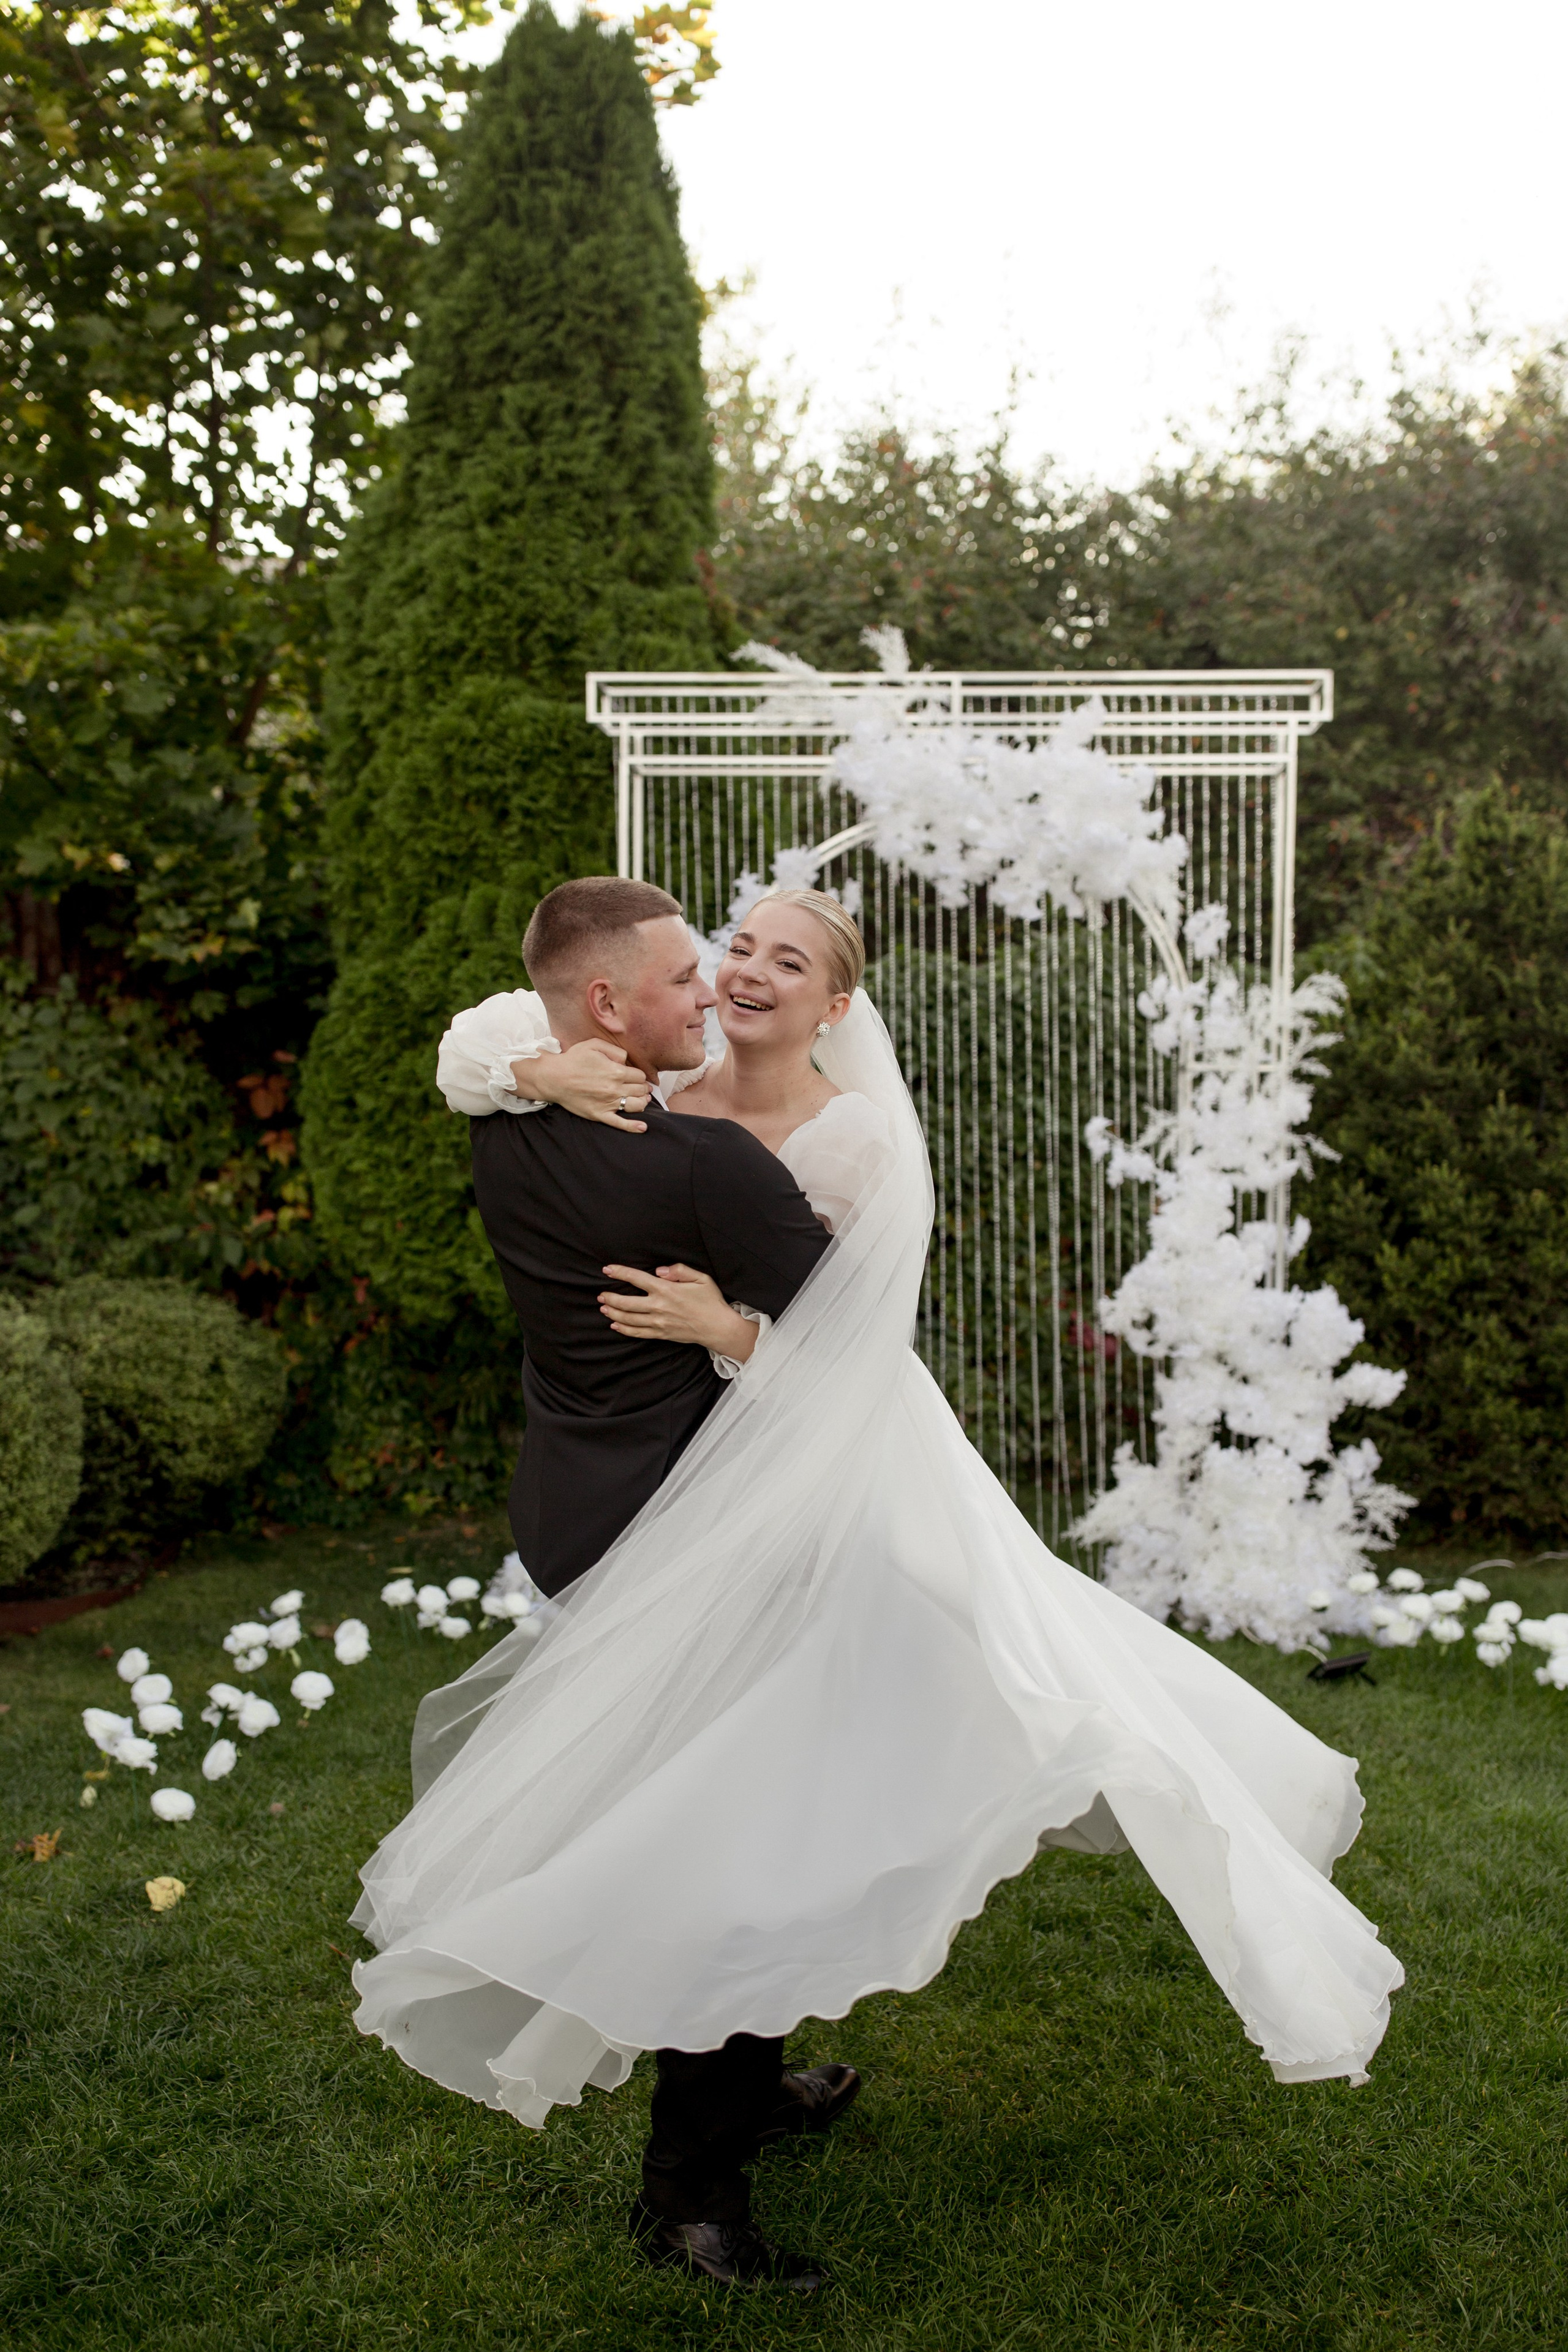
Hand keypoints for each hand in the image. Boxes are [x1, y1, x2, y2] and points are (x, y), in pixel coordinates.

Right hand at [516, 1040, 651, 1130]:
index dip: (639, 1075)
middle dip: (642, 1087)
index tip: (634, 1076)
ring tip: (641, 1099)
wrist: (554, 1077)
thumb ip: (615, 1050)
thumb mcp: (594, 1044)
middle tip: (639, 1087)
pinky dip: (633, 1127)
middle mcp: (615, 1089)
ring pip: (637, 1105)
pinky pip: (620, 1123)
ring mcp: (608, 1103)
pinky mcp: (600, 1114)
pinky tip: (642, 1127)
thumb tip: (627, 1061)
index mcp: (616, 1071)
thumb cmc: (572, 1060)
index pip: (640, 1076)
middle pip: (641, 1090)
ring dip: (642, 1102)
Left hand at [598, 1263, 757, 1358]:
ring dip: (613, 1313)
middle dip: (610, 1298)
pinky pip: (638, 1333)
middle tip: (600, 1294)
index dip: (620, 1272)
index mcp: (666, 1290)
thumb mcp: (701, 1278)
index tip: (607, 1269)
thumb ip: (680, 1270)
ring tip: (603, 1308)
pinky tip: (615, 1326)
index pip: (637, 1279)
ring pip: (628, 1319)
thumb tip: (659, 1271)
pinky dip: (624, 1329)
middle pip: (626, 1302)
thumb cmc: (711, 1301)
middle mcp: (658, 1307)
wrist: (718, 1327)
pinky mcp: (661, 1334)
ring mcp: (658, 1322)